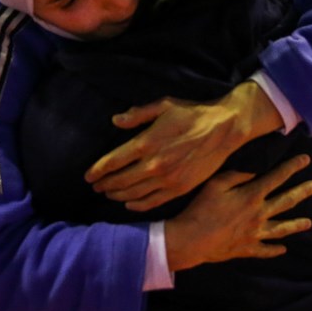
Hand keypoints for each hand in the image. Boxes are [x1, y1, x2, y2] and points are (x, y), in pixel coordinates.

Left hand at [85, 81, 283, 210]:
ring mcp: (167, 179)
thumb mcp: (163, 105)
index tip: (88, 176)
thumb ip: (137, 114)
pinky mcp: (180, 188)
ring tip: (108, 193)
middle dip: (104, 184)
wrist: (224, 129)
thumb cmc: (192, 113)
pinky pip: (153, 201)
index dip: (97, 170)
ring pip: (134, 193)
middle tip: (96, 186)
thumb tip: (115, 120)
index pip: (113, 162)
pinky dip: (138, 205)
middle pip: (120, 180)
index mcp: (146, 143)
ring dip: (117, 194)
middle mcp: (154, 165)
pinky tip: (129, 203)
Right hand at [164, 154, 311, 271]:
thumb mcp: (215, 184)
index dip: (292, 167)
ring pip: (282, 229)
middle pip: (286, 202)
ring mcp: (255, 234)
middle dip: (303, 192)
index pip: (277, 178)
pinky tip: (283, 249)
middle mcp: (259, 215)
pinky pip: (266, 250)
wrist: (192, 239)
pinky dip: (275, 250)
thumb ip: (236, 175)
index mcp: (251, 196)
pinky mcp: (247, 248)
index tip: (306, 159)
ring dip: (296, 225)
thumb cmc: (201, 209)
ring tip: (309, 223)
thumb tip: (253, 173)